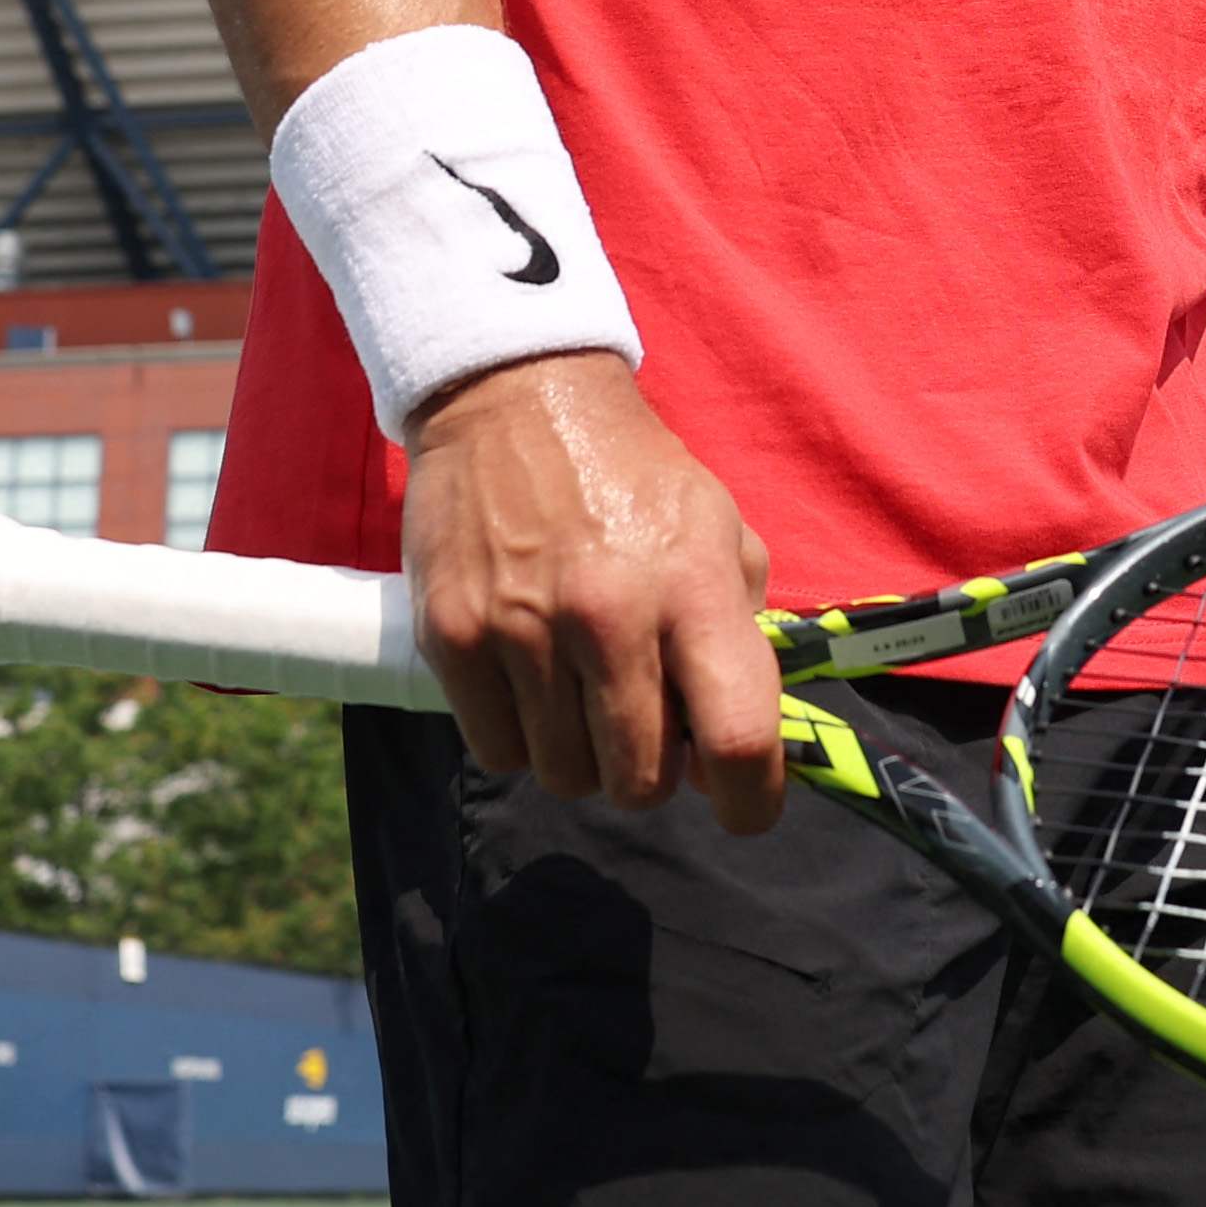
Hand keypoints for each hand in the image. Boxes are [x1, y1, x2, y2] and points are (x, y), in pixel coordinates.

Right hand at [402, 352, 782, 830]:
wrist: (516, 398)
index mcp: (692, 589)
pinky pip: (497, 751)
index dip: (751, 800)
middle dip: (652, 771)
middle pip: (642, 781)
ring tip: (581, 690)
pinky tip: (530, 681)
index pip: (739, 737)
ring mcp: (523, 630)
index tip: (744, 807)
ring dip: (582, 754)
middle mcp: (610, 616)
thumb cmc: (632, 478)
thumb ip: (740, 637)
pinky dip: (518, 736)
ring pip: (566, 776)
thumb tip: (740, 749)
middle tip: (644, 725)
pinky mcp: (454, 637)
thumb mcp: (719, 532)